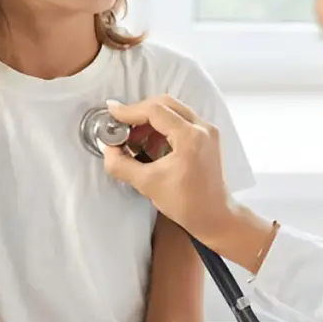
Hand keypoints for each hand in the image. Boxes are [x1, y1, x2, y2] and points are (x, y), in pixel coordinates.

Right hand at [102, 97, 233, 243]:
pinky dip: (163, 127)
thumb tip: (107, 149)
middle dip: (139, 113)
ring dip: (151, 121)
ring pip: (173, 111)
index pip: (155, 111)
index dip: (129, 111)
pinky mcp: (208, 138)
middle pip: (164, 104)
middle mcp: (203, 128)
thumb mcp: (147, 184)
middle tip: (121, 127)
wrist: (215, 217)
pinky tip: (150, 144)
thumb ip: (121, 164)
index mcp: (190, 137)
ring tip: (134, 139)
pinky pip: (182, 121)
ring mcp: (208, 131)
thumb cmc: (187, 204)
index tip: (111, 112)